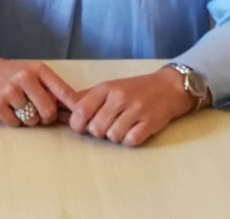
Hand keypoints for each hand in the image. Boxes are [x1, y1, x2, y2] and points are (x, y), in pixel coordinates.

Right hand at [0, 43, 77, 126]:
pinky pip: (16, 124)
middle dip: (46, 117)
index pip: (64, 92)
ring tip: (18, 105)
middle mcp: (24, 77)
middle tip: (37, 110)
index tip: (82, 118)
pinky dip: (13, 120)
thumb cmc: (12, 74)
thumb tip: (77, 111)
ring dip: (28, 118)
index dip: (74, 108)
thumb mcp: (33, 73)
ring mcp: (9, 91)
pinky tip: (6, 107)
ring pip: (32, 120)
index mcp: (38, 69)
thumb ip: (53, 90)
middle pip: (49, 112)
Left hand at [67, 67, 195, 146]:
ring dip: (115, 136)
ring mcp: (136, 110)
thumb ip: (86, 98)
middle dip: (98, 132)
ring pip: (112, 136)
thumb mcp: (109, 87)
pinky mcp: (150, 123)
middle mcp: (119, 98)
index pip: (80, 110)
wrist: (168, 88)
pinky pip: (130, 141)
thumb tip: (61, 109)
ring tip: (123, 126)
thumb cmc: (134, 89)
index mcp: (106, 88)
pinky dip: (130, 140)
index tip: (81, 127)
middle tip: (107, 125)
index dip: (77, 124)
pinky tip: (134, 131)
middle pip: (96, 128)